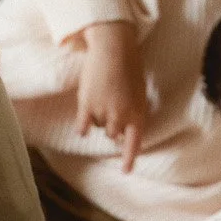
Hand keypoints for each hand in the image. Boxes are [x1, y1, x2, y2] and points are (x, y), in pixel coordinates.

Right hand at [75, 21, 148, 171]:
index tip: (125, 171)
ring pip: (97, 126)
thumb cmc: (129, 67)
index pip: (134, 143)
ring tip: (101, 95)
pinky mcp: (86, 105)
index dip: (129, 158)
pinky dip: (82, 126)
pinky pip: (83, 125)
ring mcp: (103, 112)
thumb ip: (132, 112)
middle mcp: (121, 117)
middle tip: (110, 105)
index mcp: (138, 114)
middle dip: (110, 125)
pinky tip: (81, 126)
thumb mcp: (139, 92)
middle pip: (112, 134)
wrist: (114, 49)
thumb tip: (120, 131)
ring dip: (97, 117)